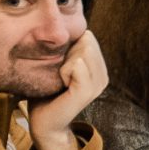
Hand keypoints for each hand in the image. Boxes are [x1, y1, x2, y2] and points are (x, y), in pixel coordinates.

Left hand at [27, 31, 109, 149]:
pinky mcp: (87, 90)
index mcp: (99, 69)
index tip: (60, 65)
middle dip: (68, 52)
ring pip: (83, 50)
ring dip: (64, 62)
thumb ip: (68, 49)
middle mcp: (103, 76)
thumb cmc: (47, 93)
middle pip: (87, 40)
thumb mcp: (59, 66)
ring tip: (60, 79)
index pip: (88, 36)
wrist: (45, 123)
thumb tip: (65, 26)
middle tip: (59, 74)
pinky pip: (76, 64)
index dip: (69, 44)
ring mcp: (98, 83)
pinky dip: (63, 71)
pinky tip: (61, 85)